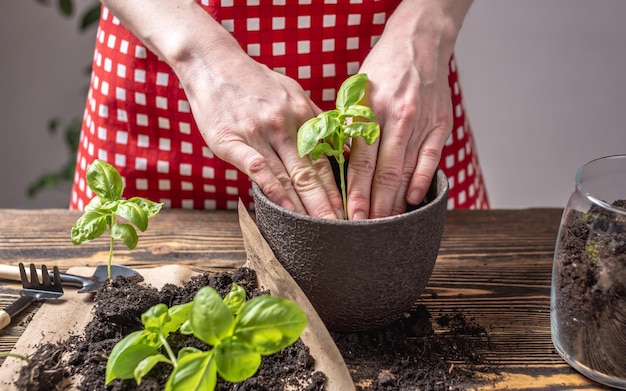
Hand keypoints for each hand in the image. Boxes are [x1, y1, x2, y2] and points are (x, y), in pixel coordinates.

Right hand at [182, 48, 343, 218]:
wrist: (213, 63)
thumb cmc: (254, 81)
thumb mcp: (292, 91)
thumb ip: (314, 119)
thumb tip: (338, 144)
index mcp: (302, 115)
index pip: (325, 160)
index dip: (338, 188)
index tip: (349, 211)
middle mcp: (285, 125)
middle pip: (310, 172)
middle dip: (327, 204)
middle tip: (340, 228)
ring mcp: (258, 133)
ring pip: (287, 175)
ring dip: (304, 205)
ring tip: (318, 228)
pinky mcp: (232, 141)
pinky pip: (257, 168)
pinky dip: (272, 190)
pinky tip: (284, 209)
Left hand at [346, 0, 470, 218]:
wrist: (419, 45)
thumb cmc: (381, 73)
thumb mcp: (355, 94)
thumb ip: (349, 129)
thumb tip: (340, 168)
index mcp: (368, 111)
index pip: (359, 163)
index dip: (355, 194)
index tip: (349, 218)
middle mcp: (394, 118)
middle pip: (383, 173)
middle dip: (374, 206)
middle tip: (366, 231)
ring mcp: (420, 122)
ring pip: (406, 171)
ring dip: (396, 201)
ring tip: (387, 224)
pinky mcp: (440, 125)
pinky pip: (431, 159)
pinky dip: (422, 181)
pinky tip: (414, 200)